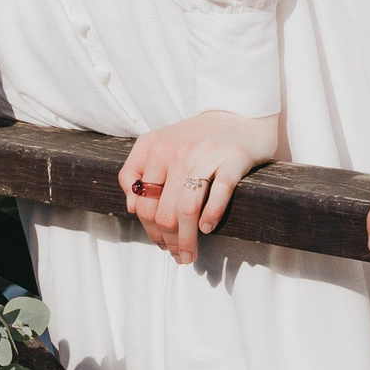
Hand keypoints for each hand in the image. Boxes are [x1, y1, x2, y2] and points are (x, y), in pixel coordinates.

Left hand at [117, 110, 280, 265]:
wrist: (238, 114)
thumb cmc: (197, 137)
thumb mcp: (159, 145)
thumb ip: (137, 170)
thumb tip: (131, 206)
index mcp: (154, 147)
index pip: (141, 199)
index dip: (148, 228)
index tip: (160, 242)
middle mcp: (176, 150)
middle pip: (163, 210)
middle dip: (168, 240)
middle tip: (178, 255)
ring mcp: (205, 155)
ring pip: (187, 208)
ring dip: (187, 240)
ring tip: (189, 255)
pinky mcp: (233, 159)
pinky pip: (219, 192)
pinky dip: (211, 215)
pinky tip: (207, 228)